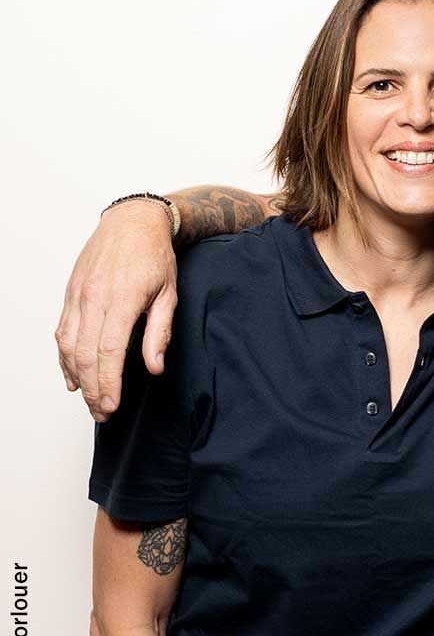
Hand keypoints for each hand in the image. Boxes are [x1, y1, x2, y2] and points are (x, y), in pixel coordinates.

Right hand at [55, 200, 177, 421]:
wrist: (132, 222)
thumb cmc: (155, 256)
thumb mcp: (169, 292)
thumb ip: (160, 332)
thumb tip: (154, 367)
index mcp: (121, 299)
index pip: (108, 351)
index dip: (108, 383)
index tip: (112, 406)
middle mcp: (94, 298)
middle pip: (85, 355)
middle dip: (92, 389)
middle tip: (102, 413)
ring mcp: (78, 296)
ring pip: (68, 346)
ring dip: (76, 377)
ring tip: (89, 400)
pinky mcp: (70, 294)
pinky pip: (62, 331)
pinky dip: (64, 357)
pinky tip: (72, 376)